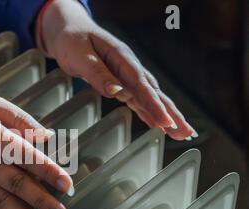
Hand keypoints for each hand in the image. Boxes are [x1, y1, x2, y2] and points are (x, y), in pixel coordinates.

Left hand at [37, 0, 196, 140]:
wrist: (69, 29)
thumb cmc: (73, 40)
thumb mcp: (80, 56)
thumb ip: (97, 74)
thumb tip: (116, 91)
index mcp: (122, 58)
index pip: (142, 85)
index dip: (154, 105)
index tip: (165, 122)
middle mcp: (129, 67)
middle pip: (154, 93)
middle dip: (171, 114)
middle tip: (186, 133)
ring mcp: (127, 75)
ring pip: (151, 98)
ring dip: (166, 115)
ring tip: (181, 133)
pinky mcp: (121, 82)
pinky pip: (139, 100)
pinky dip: (150, 113)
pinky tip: (159, 125)